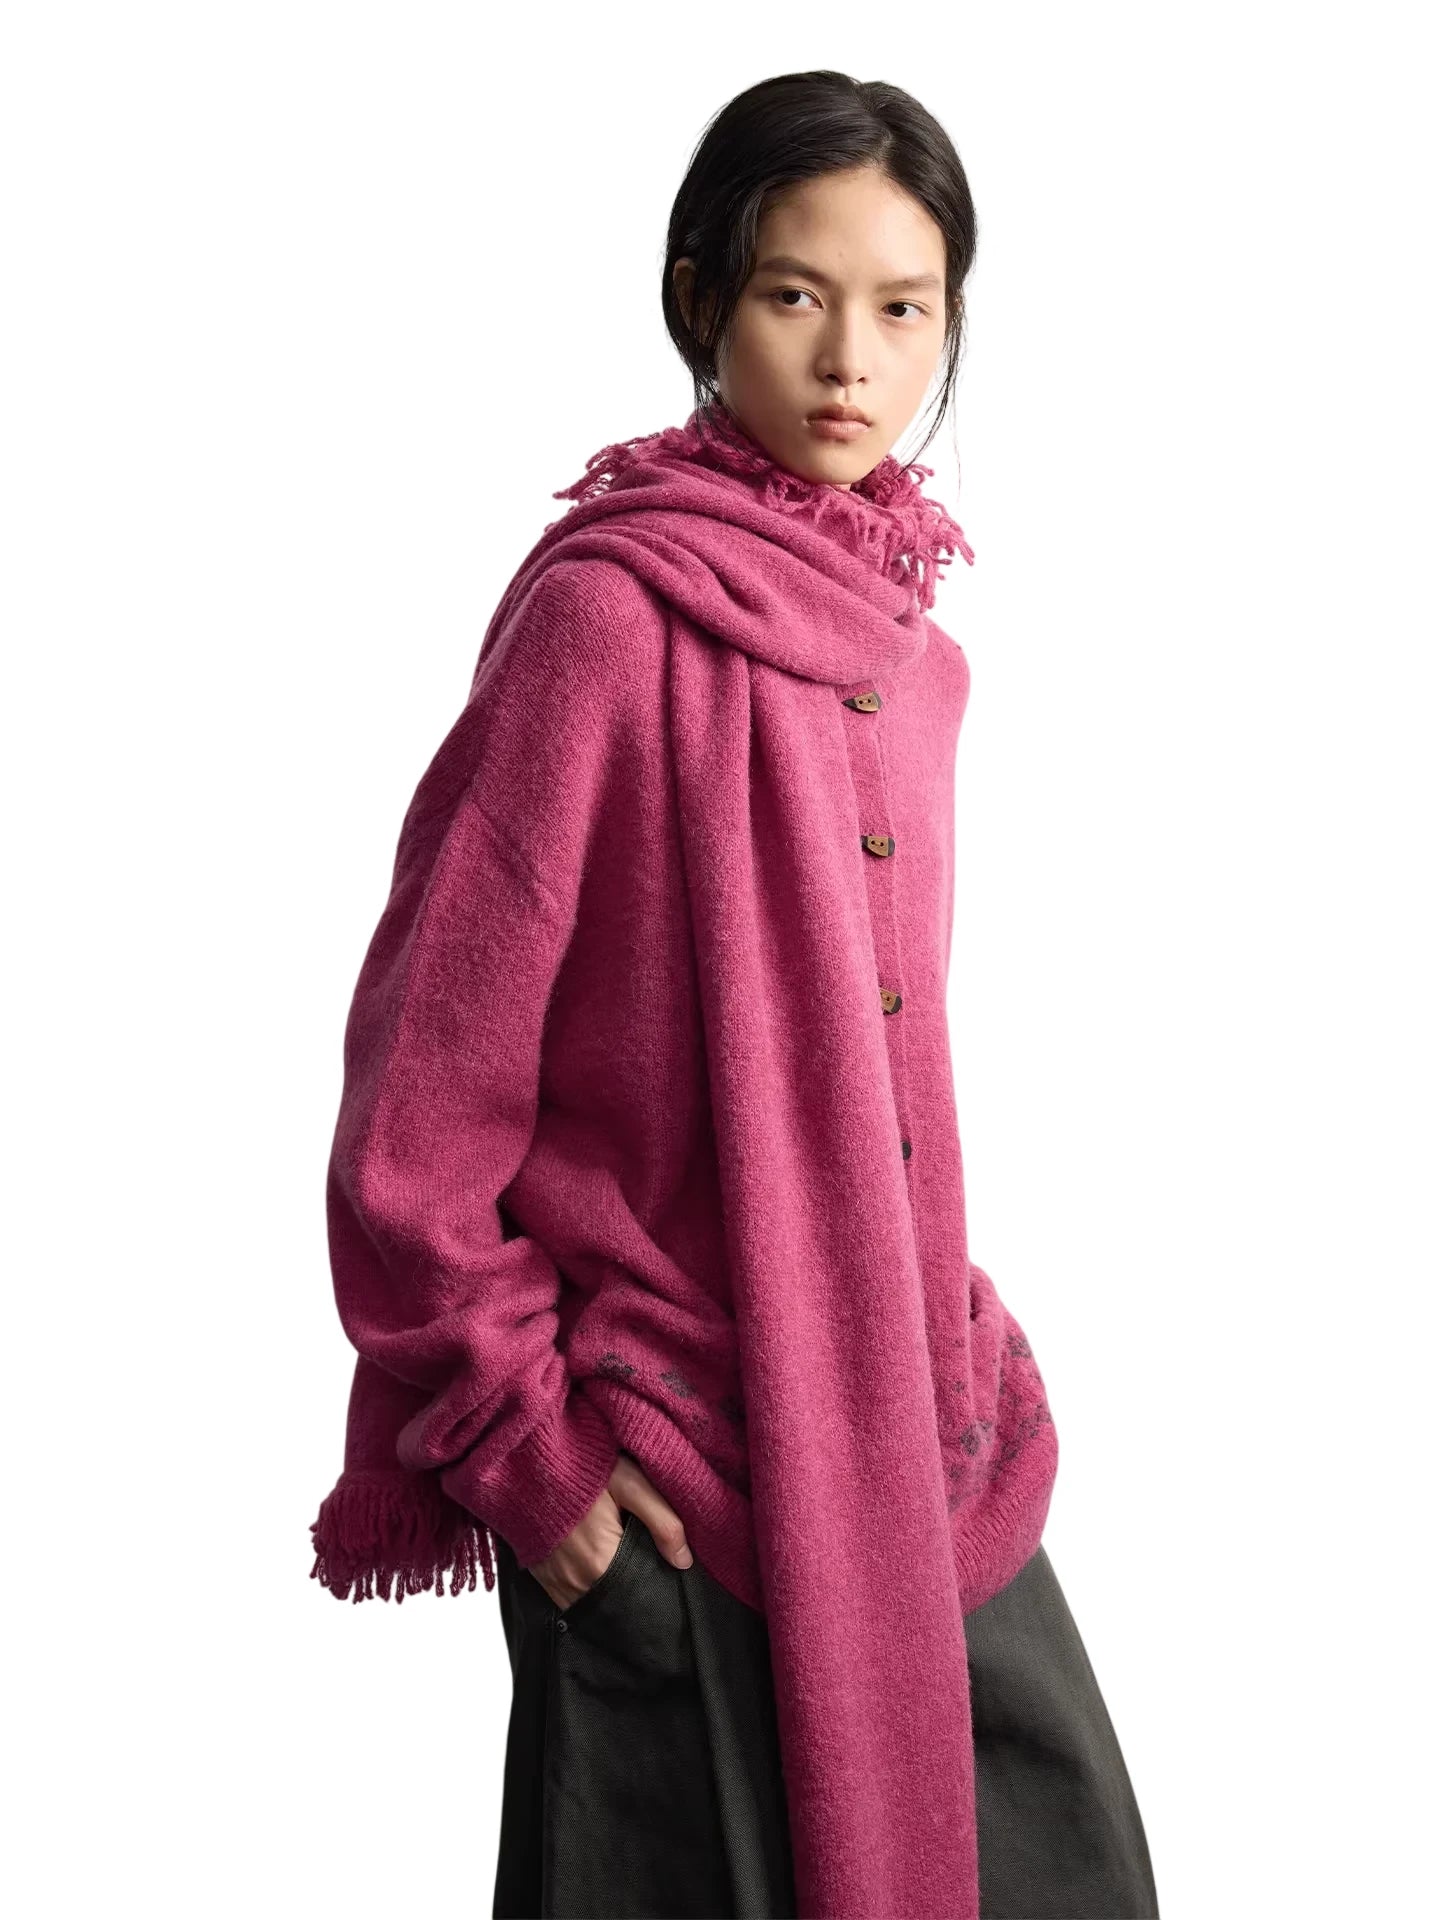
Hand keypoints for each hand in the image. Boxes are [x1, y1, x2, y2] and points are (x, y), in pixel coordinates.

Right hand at [527, 1452, 692, 1610]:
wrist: (526, 1457)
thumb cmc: (581, 1466)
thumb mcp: (628, 1481)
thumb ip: (662, 1520)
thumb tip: (684, 1560)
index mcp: (601, 1562)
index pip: (638, 1593)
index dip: (654, 1584)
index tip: (664, 1571)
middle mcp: (574, 1581)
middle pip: (614, 1600)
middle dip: (632, 1588)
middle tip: (644, 1564)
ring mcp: (553, 1581)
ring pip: (591, 1601)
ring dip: (606, 1588)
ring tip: (620, 1563)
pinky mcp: (538, 1574)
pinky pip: (567, 1596)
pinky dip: (584, 1586)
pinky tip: (593, 1563)